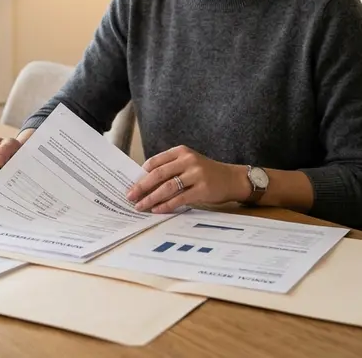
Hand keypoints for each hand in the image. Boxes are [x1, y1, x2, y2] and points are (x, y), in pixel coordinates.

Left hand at [126, 145, 250, 212]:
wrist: (231, 179)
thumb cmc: (205, 172)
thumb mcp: (188, 163)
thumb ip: (170, 169)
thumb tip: (143, 183)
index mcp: (181, 152)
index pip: (155, 162)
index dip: (140, 174)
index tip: (130, 184)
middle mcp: (188, 160)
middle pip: (158, 174)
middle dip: (141, 186)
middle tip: (130, 196)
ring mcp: (196, 174)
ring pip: (167, 187)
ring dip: (151, 198)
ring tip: (140, 206)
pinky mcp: (203, 189)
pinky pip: (179, 199)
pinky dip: (166, 205)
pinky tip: (157, 210)